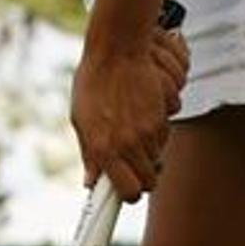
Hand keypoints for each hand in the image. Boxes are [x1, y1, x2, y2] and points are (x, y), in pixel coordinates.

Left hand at [72, 26, 189, 201]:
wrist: (116, 49)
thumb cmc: (93, 83)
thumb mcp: (81, 120)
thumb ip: (89, 154)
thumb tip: (90, 181)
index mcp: (103, 149)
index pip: (128, 193)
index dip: (128, 196)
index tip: (124, 196)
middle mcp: (126, 145)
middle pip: (149, 182)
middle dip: (143, 177)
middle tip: (134, 165)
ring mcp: (146, 133)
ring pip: (157, 159)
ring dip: (149, 152)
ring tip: (134, 130)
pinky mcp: (160, 118)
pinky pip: (163, 138)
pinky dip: (156, 133)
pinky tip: (142, 115)